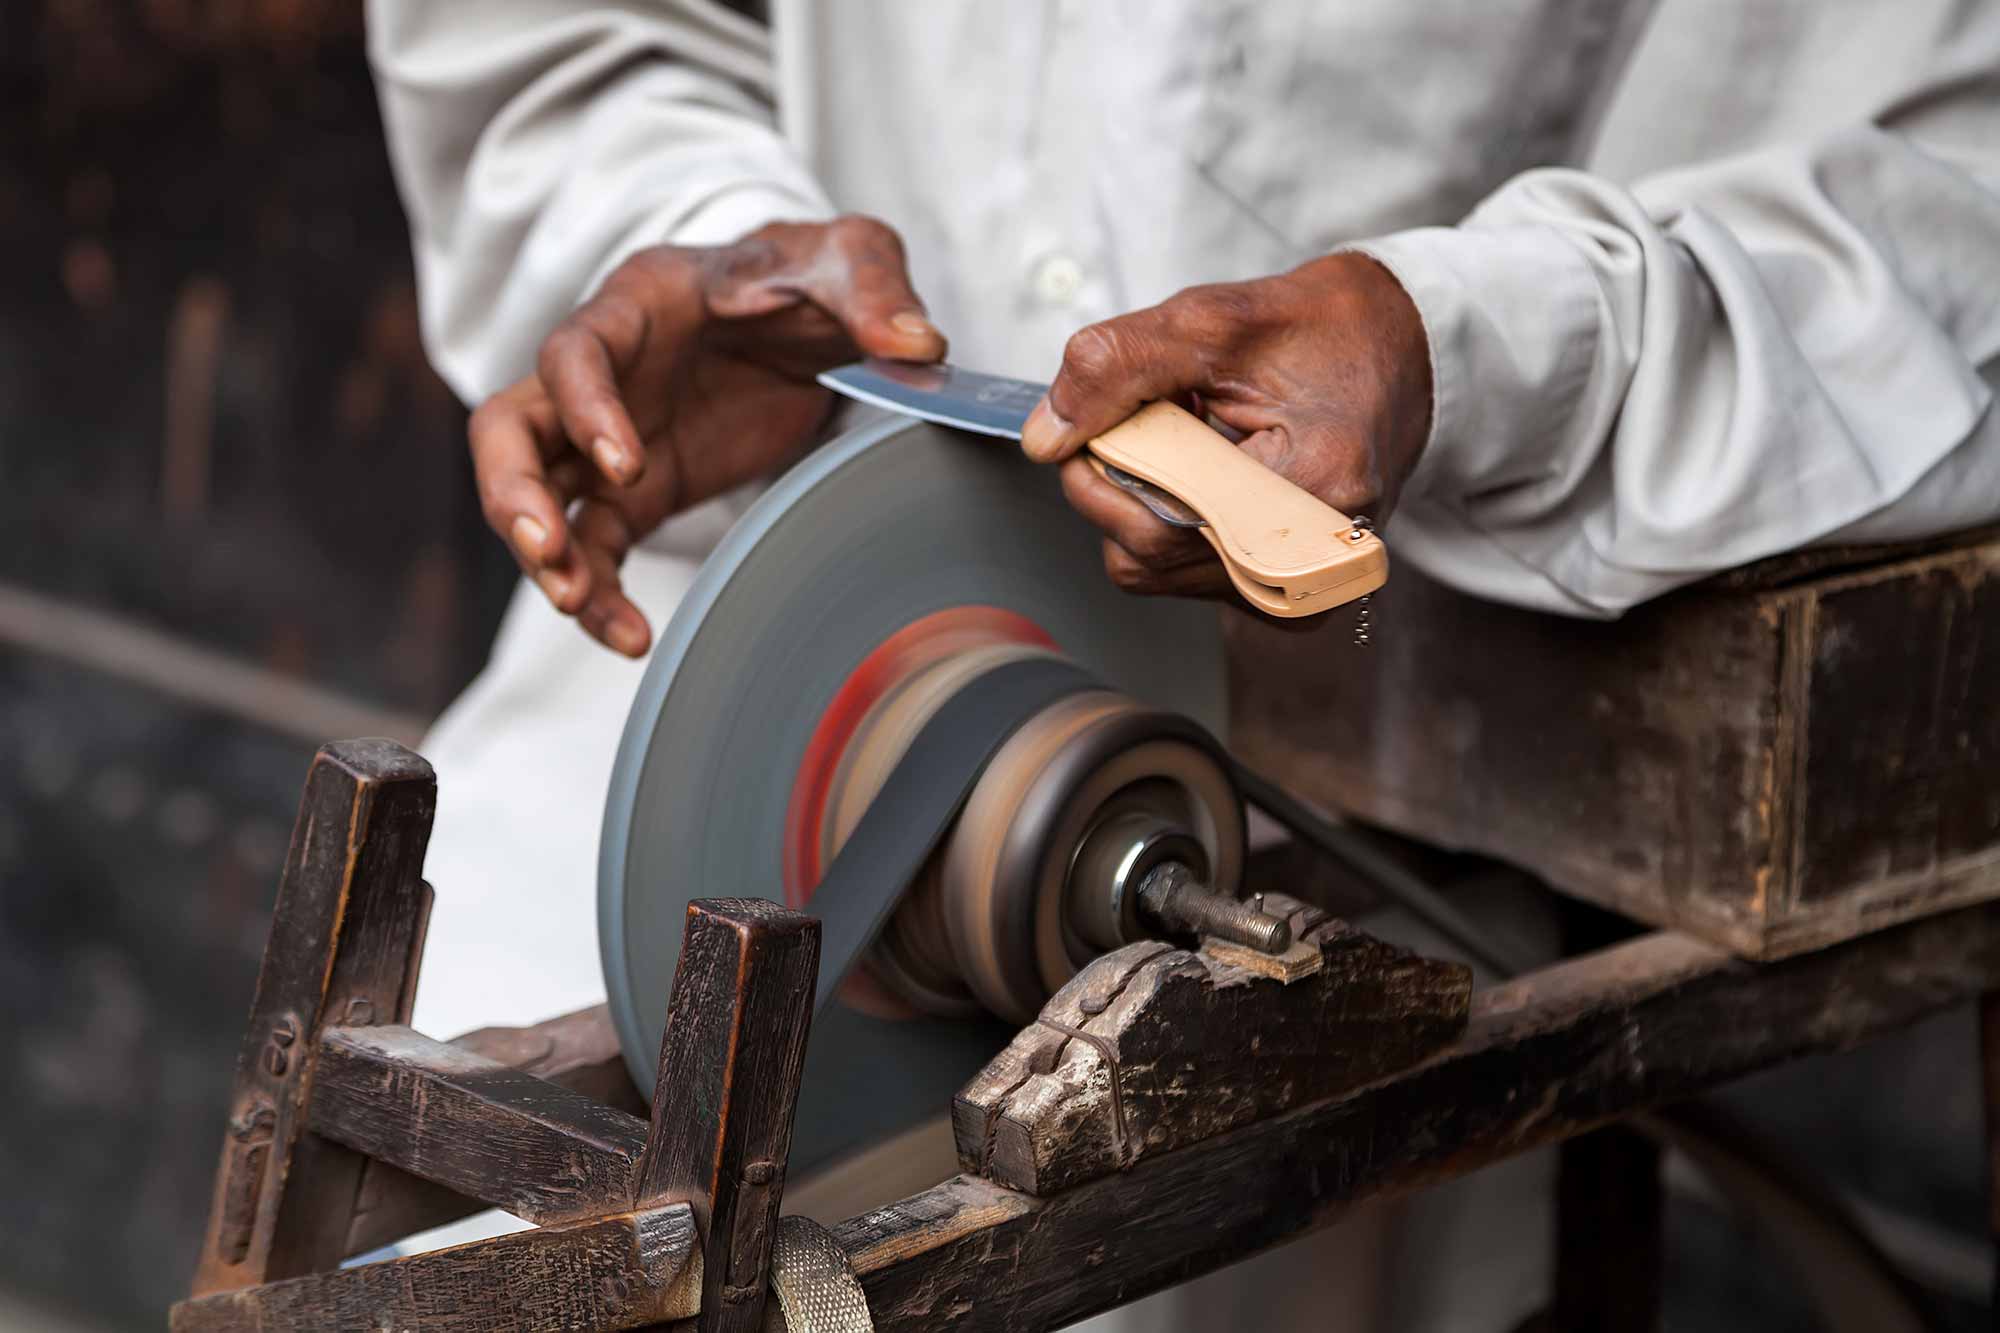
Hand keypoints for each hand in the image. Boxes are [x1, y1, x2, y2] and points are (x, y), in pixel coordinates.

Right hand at [470, 216, 945, 655]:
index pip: (575, 351)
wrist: (808, 313)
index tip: (627, 465)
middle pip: (510, 426)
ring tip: (579, 606)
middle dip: (514, 489)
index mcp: (640, 303)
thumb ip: (876, 290)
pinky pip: (595, 546)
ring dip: (543, 554)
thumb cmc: (811, 274)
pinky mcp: (637, 491)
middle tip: (547, 549)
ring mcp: (610, 436)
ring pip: (537, 494)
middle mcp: (604, 371)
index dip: (585, 407)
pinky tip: (629, 639)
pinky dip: (599, 593)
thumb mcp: (852, 258)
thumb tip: (919, 346)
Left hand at [1018, 252, 1429, 605]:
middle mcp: (1315, 559)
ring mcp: (1302, 588)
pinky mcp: (1286, 595)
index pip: (1160, 520)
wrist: (1401, 352)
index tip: (1098, 416)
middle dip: (1123, 479)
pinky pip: (1181, 573)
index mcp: (1317, 488)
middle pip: (1149, 554)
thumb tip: (1045, 437)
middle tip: (1160, 413)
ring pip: (1155, 569)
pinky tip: (1213, 472)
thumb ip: (1117, 368)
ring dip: (1148, 497)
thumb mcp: (1213, 320)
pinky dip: (1172, 518)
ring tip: (1199, 438)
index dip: (1105, 468)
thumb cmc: (1323, 331)